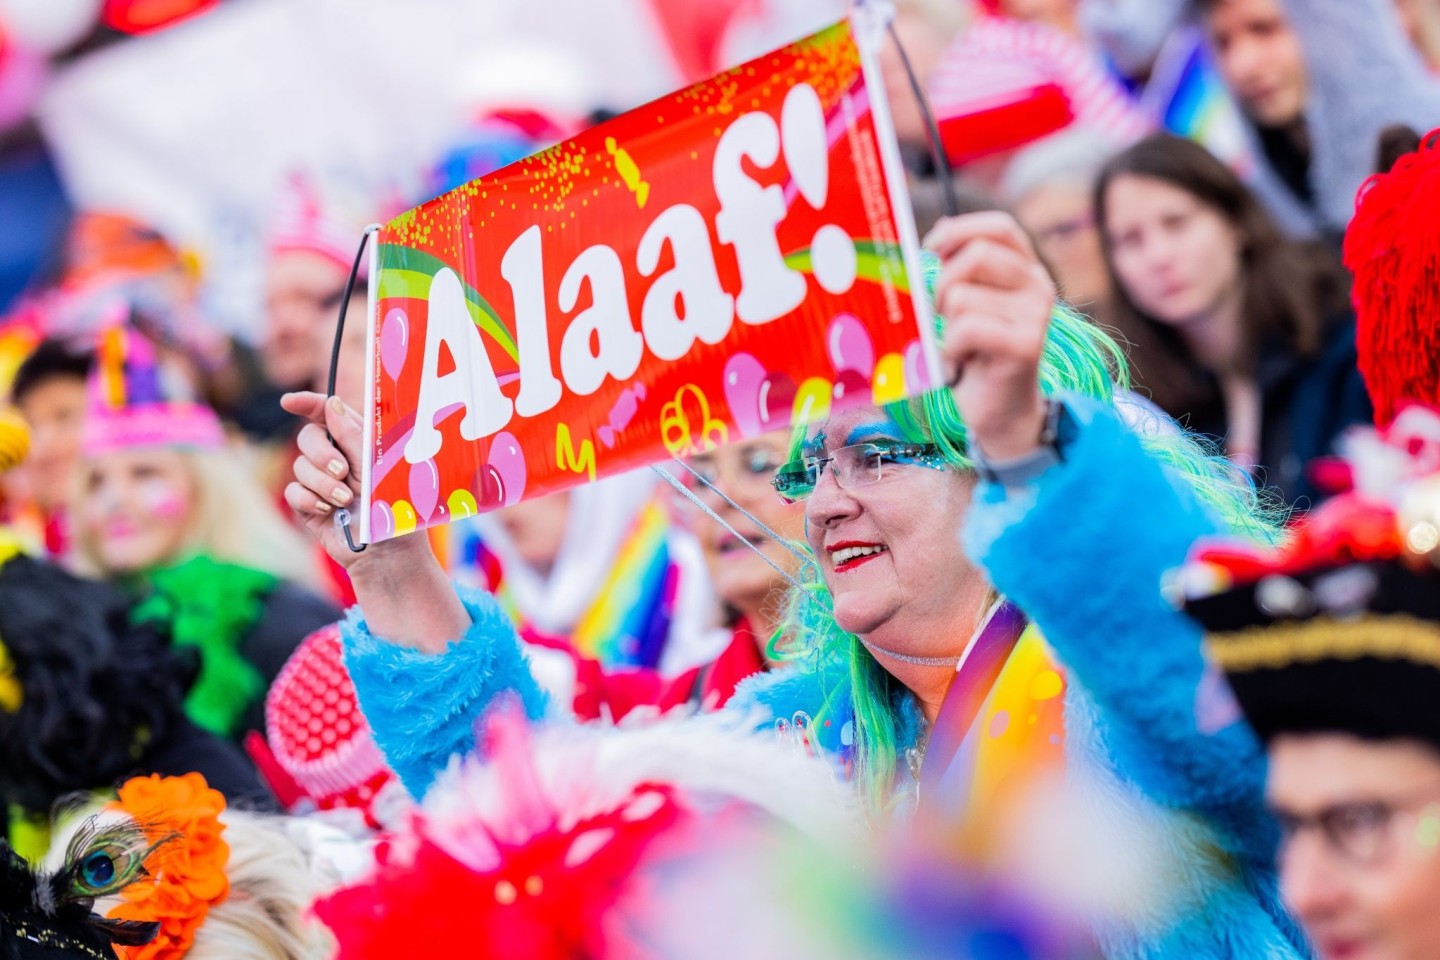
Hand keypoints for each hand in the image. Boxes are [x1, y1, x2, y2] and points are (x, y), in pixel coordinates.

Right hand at [280, 391, 429, 574]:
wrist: (386, 552)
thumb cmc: (392, 508)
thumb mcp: (377, 467)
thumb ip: (353, 436)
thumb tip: (332, 405)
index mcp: (358, 443)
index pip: (329, 413)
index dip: (308, 403)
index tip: (289, 402)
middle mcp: (338, 459)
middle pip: (308, 437)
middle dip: (321, 453)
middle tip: (343, 471)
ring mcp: (321, 481)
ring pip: (300, 466)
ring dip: (323, 483)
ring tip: (345, 500)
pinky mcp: (308, 504)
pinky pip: (293, 491)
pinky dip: (310, 500)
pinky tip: (328, 512)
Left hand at [925, 212, 1052, 460]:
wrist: (1000, 414)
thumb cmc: (974, 356)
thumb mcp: (965, 307)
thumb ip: (957, 272)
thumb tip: (934, 238)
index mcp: (1025, 270)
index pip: (1000, 227)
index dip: (960, 232)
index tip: (932, 253)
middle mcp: (1038, 286)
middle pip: (976, 255)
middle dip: (941, 284)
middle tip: (939, 316)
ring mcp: (1036, 314)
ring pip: (962, 296)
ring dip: (944, 326)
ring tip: (955, 348)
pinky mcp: (1026, 344)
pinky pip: (966, 328)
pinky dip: (949, 349)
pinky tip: (958, 365)